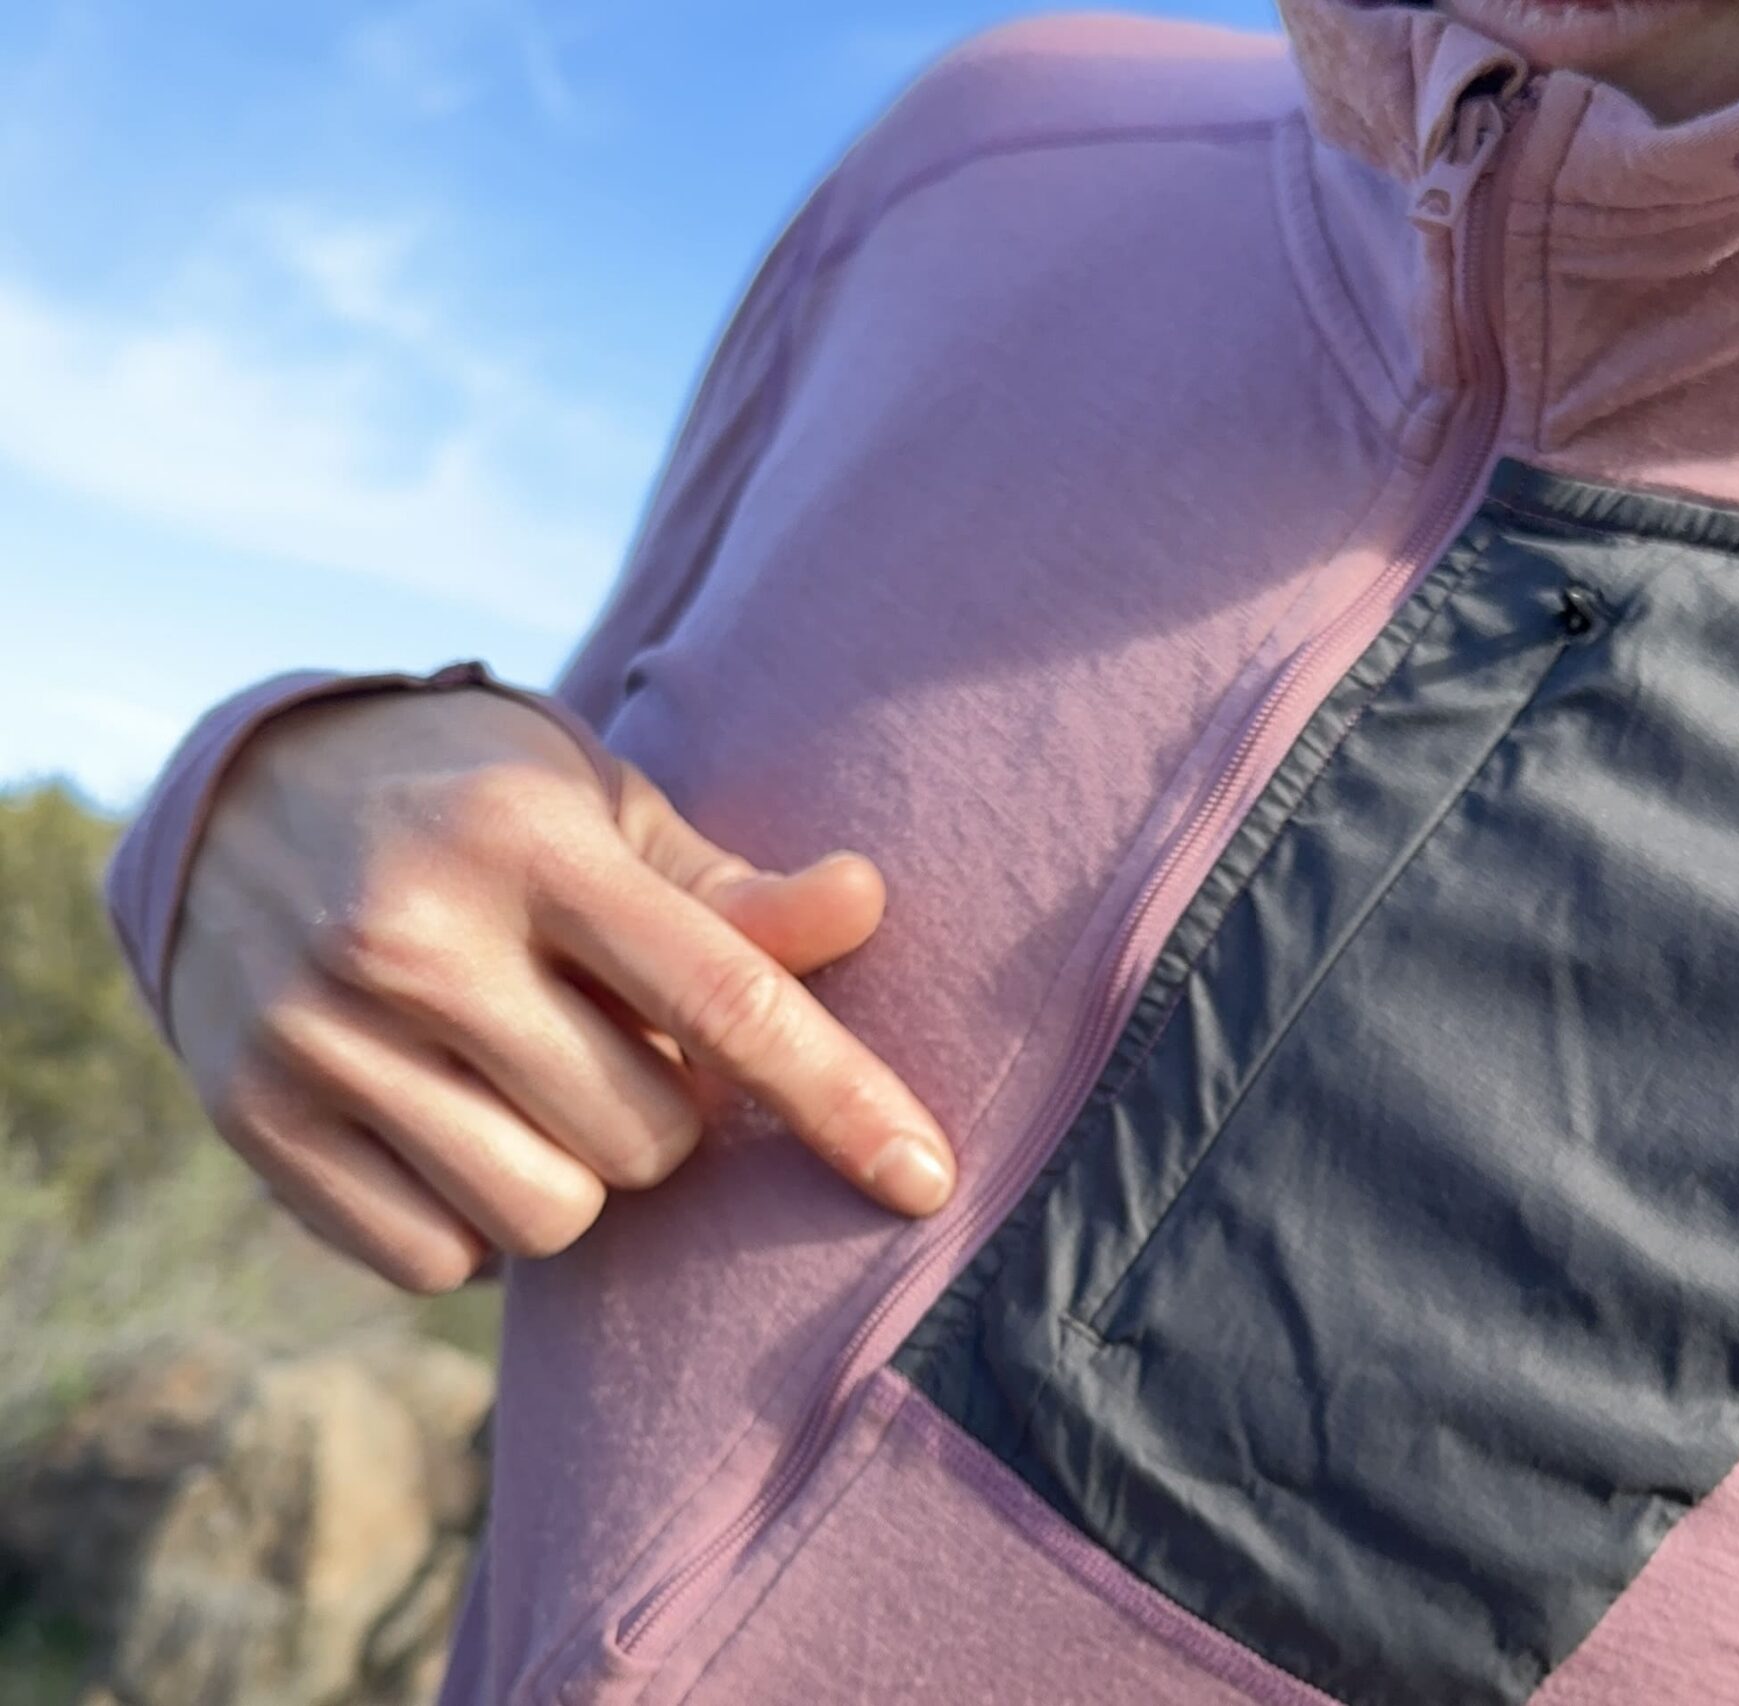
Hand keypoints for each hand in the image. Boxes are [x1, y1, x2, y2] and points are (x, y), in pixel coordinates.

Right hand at [165, 686, 954, 1293]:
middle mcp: (415, 940)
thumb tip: (865, 903)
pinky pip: (438, 1261)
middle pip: (649, 1139)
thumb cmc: (479, 805)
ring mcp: (320, 1036)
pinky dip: (475, 1224)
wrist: (236, 796)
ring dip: (578, 1176)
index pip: (724, 997)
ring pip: (549, 1216)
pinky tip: (455, 1128)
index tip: (928, 1180)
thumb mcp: (605, 810)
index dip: (841, 1097)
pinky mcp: (255, 1119)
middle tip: (613, 1041)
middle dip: (670, 1113)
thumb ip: (733, 889)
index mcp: (529, 842)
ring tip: (533, 1084)